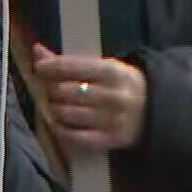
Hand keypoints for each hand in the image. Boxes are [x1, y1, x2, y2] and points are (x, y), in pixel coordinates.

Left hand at [33, 44, 148, 153]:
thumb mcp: (102, 67)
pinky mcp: (111, 141)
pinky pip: (75, 138)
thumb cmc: (120, 85)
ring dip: (54, 110)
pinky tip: (61, 125)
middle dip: (51, 91)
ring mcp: (112, 120)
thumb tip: (37, 50)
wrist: (154, 110)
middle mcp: (113, 95)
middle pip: (64, 91)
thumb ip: (69, 61)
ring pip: (66, 114)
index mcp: (112, 71)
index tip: (39, 68)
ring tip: (57, 106)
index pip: (71, 67)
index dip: (49, 67)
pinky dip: (62, 131)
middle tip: (50, 91)